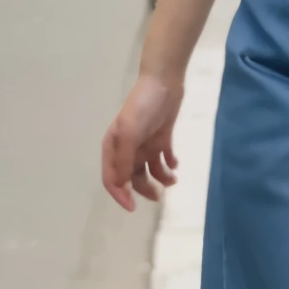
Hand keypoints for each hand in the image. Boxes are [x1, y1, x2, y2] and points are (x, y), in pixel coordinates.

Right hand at [102, 71, 183, 211]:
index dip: (120, 194)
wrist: (164, 82)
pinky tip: (175, 164)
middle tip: (159, 195)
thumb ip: (125, 159)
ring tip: (172, 179)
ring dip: (160, 178)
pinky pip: (164, 159)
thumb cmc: (142, 106)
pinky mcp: (161, 138)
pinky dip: (169, 165)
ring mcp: (145, 143)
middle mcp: (128, 148)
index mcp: (114, 147)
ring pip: (149, 170)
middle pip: (132, 178)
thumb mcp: (129, 132)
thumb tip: (122, 185)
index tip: (133, 207)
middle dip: (144, 189)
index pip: (112, 178)